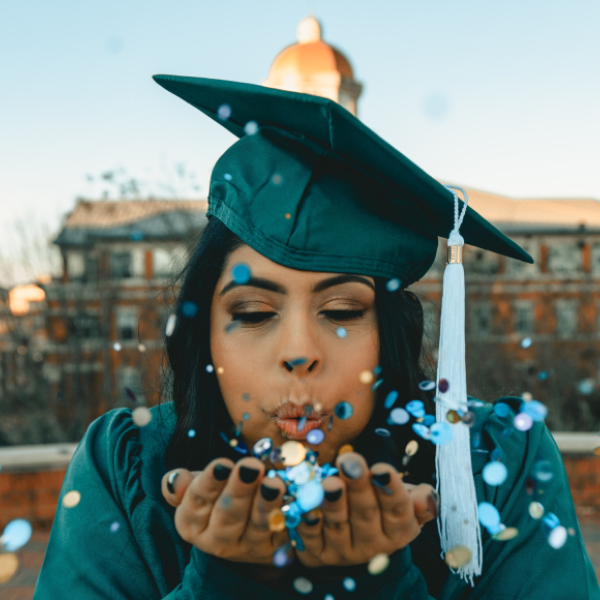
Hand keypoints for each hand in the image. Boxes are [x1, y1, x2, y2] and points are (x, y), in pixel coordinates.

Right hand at [161, 457, 288, 564]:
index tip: (222, 464)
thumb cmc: (215, 496)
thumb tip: (176, 479)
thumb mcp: (196, 489)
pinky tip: (296, 496)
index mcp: (192, 524)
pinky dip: (291, 513)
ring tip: (274, 483)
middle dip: (240, 490)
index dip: (209, 483)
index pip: (197, 502)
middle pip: (228, 515)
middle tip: (251, 467)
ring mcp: (249, 547)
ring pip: (258, 525)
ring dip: (267, 503)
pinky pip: (284, 530)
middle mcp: (217, 540)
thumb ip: (181, 485)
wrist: (242, 529)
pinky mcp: (275, 548)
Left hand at [294, 452, 437, 566]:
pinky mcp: (316, 552)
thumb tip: (425, 497)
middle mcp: (372, 545)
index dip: (389, 490)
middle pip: (365, 514)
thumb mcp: (405, 502)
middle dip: (358, 487)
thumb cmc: (382, 507)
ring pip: (338, 524)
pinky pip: (310, 535)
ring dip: (333, 503)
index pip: (396, 510)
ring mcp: (343, 551)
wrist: (353, 539)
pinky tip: (304, 501)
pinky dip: (307, 518)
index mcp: (399, 531)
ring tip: (329, 482)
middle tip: (350, 463)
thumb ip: (419, 499)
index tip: (381, 469)